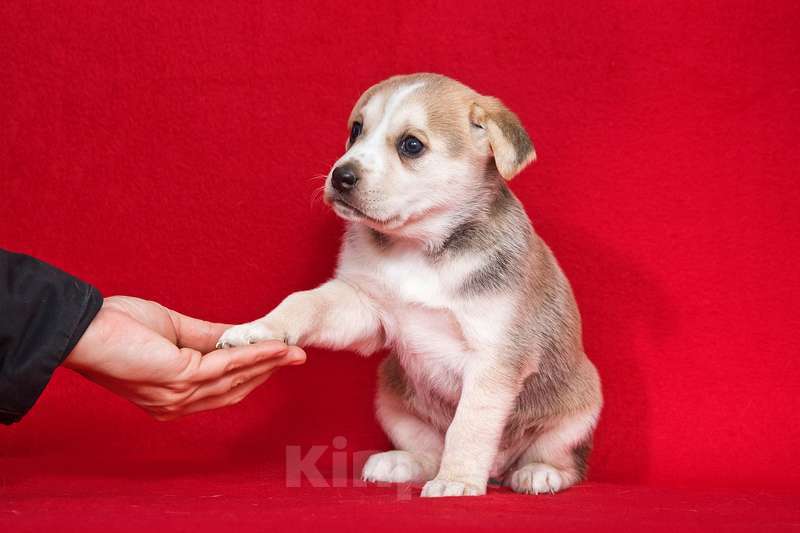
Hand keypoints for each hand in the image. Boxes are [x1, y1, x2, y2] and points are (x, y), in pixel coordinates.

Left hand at [64, 296, 305, 419]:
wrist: (85, 329)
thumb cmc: (117, 328)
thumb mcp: (173, 331)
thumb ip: (207, 337)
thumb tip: (238, 334)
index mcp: (173, 397)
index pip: (221, 389)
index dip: (252, 374)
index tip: (278, 359)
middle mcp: (177, 404)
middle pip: (234, 389)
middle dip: (268, 371)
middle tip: (296, 357)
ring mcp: (179, 395)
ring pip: (236, 379)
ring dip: (267, 363)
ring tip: (292, 351)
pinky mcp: (180, 377)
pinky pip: (227, 365)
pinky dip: (254, 354)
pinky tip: (273, 345)